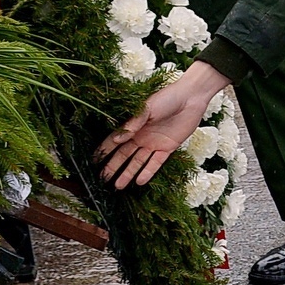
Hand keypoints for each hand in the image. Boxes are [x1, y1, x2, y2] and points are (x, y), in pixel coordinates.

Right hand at [96, 61, 230, 188]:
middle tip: (103, 179)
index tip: (93, 161)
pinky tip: (139, 182)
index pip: (114, 141)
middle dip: (113, 167)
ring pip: (138, 162)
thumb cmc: (167, 98)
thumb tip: (116, 139)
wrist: (191, 98)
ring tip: (118, 186)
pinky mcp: (168, 148)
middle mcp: (141, 136)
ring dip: (128, 173)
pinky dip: (148, 172)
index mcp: (133, 125)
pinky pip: (156, 163)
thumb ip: (133, 124)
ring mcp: (154, 143)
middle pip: (124, 155)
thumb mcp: (147, 108)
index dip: (104, 151)